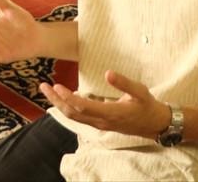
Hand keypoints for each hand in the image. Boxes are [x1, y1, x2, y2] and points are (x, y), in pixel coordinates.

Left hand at [40, 70, 170, 140]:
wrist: (155, 124)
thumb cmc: (148, 106)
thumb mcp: (140, 91)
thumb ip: (124, 82)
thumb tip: (108, 73)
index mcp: (110, 113)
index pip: (82, 107)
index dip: (68, 97)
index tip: (57, 86)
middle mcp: (102, 121)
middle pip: (72, 114)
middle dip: (56, 101)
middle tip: (43, 86)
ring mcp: (100, 124)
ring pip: (74, 117)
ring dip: (60, 104)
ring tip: (49, 91)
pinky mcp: (101, 124)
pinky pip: (80, 117)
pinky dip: (69, 107)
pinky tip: (65, 98)